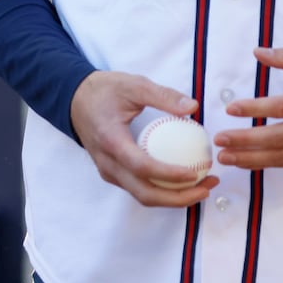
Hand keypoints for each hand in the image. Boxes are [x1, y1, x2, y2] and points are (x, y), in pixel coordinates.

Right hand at [69, 70, 218, 206]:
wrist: (74, 100)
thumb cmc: (104, 91)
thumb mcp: (134, 85)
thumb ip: (163, 95)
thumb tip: (193, 106)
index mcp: (111, 141)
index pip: (142, 167)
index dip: (169, 174)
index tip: (195, 172)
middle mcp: (108, 164)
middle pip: (145, 193)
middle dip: (179, 198)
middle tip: (207, 187)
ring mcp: (109, 172)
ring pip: (143, 195)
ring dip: (174, 197)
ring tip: (202, 186)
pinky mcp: (114, 174)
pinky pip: (140, 188)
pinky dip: (164, 190)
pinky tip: (184, 180)